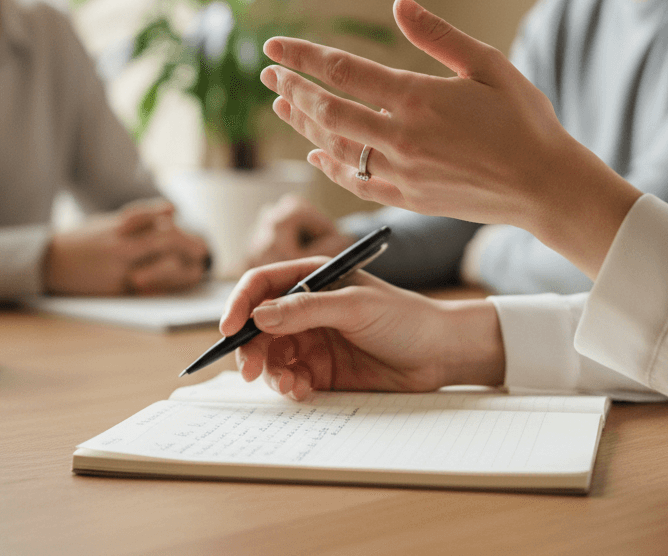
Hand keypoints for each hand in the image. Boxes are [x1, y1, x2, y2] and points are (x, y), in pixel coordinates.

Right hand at [43, 198, 209, 295]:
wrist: (48, 263)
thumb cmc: (81, 241)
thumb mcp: (106, 221)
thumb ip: (139, 216)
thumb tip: (172, 211)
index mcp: (120, 224)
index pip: (161, 221)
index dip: (181, 228)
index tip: (191, 232)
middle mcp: (121, 242)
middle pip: (167, 240)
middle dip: (189, 245)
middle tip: (202, 251)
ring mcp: (119, 266)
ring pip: (163, 264)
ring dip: (184, 265)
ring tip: (195, 267)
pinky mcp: (115, 288)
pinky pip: (149, 287)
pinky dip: (166, 283)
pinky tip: (177, 282)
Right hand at [221, 256, 504, 399]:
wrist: (439, 353)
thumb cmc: (404, 317)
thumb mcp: (356, 306)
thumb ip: (307, 309)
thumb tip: (260, 315)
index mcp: (311, 278)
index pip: (262, 284)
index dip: (239, 303)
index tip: (228, 328)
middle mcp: (306, 308)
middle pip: (258, 325)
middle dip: (249, 347)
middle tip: (251, 370)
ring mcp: (312, 341)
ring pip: (271, 356)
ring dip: (270, 371)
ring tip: (288, 384)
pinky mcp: (321, 372)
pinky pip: (290, 379)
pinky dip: (289, 387)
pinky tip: (301, 390)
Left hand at [260, 0, 640, 278]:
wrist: (546, 186)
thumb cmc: (524, 119)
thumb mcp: (488, 64)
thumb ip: (438, 35)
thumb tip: (399, 4)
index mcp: (417, 97)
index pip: (341, 70)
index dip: (302, 56)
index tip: (273, 47)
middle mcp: (400, 137)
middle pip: (327, 109)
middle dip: (294, 87)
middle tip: (269, 73)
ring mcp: (402, 172)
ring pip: (335, 145)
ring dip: (303, 123)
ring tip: (281, 104)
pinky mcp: (409, 198)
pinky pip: (356, 181)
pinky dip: (329, 165)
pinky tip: (314, 153)